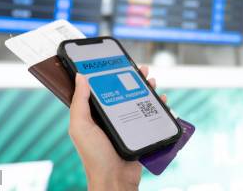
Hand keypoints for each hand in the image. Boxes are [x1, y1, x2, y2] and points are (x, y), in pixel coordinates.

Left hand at [69, 65, 165, 190]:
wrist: (115, 180)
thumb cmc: (94, 156)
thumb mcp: (81, 127)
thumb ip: (79, 102)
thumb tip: (80, 76)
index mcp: (94, 114)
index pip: (101, 89)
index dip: (109, 74)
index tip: (118, 63)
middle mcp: (110, 117)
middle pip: (123, 92)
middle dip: (133, 78)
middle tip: (141, 68)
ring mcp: (126, 124)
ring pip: (138, 101)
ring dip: (147, 89)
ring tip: (152, 80)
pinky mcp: (140, 132)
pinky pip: (150, 115)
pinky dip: (158, 105)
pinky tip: (163, 98)